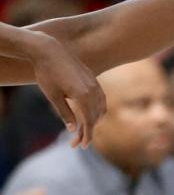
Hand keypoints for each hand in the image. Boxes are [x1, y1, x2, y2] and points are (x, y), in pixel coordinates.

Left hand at [24, 32, 105, 148]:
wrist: (50, 51)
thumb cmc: (48, 74)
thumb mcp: (53, 97)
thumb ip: (65, 113)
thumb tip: (73, 129)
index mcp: (83, 95)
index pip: (89, 121)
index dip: (87, 135)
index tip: (82, 146)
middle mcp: (93, 89)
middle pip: (96, 116)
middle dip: (88, 130)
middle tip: (76, 142)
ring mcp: (94, 83)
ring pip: (101, 107)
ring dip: (94, 119)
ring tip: (83, 128)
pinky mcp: (93, 78)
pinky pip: (101, 97)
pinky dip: (97, 108)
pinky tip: (88, 112)